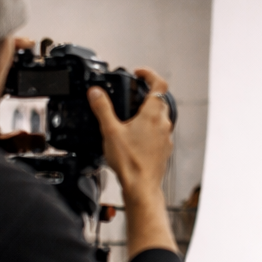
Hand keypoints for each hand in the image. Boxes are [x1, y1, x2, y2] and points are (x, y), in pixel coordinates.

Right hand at [87, 68, 172, 203]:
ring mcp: (165, 137)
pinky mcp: (164, 149)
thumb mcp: (110, 131)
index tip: (139, 73)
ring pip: (160, 117)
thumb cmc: (130, 163)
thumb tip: (96, 93)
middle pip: (160, 100)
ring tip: (130, 118)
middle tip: (132, 95)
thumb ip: (103, 109)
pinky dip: (149, 129)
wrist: (141, 187)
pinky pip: (159, 133)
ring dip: (148, 113)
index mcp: (153, 115)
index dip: (149, 74)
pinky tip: (135, 138)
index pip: (159, 84)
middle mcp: (163, 124)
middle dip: (146, 95)